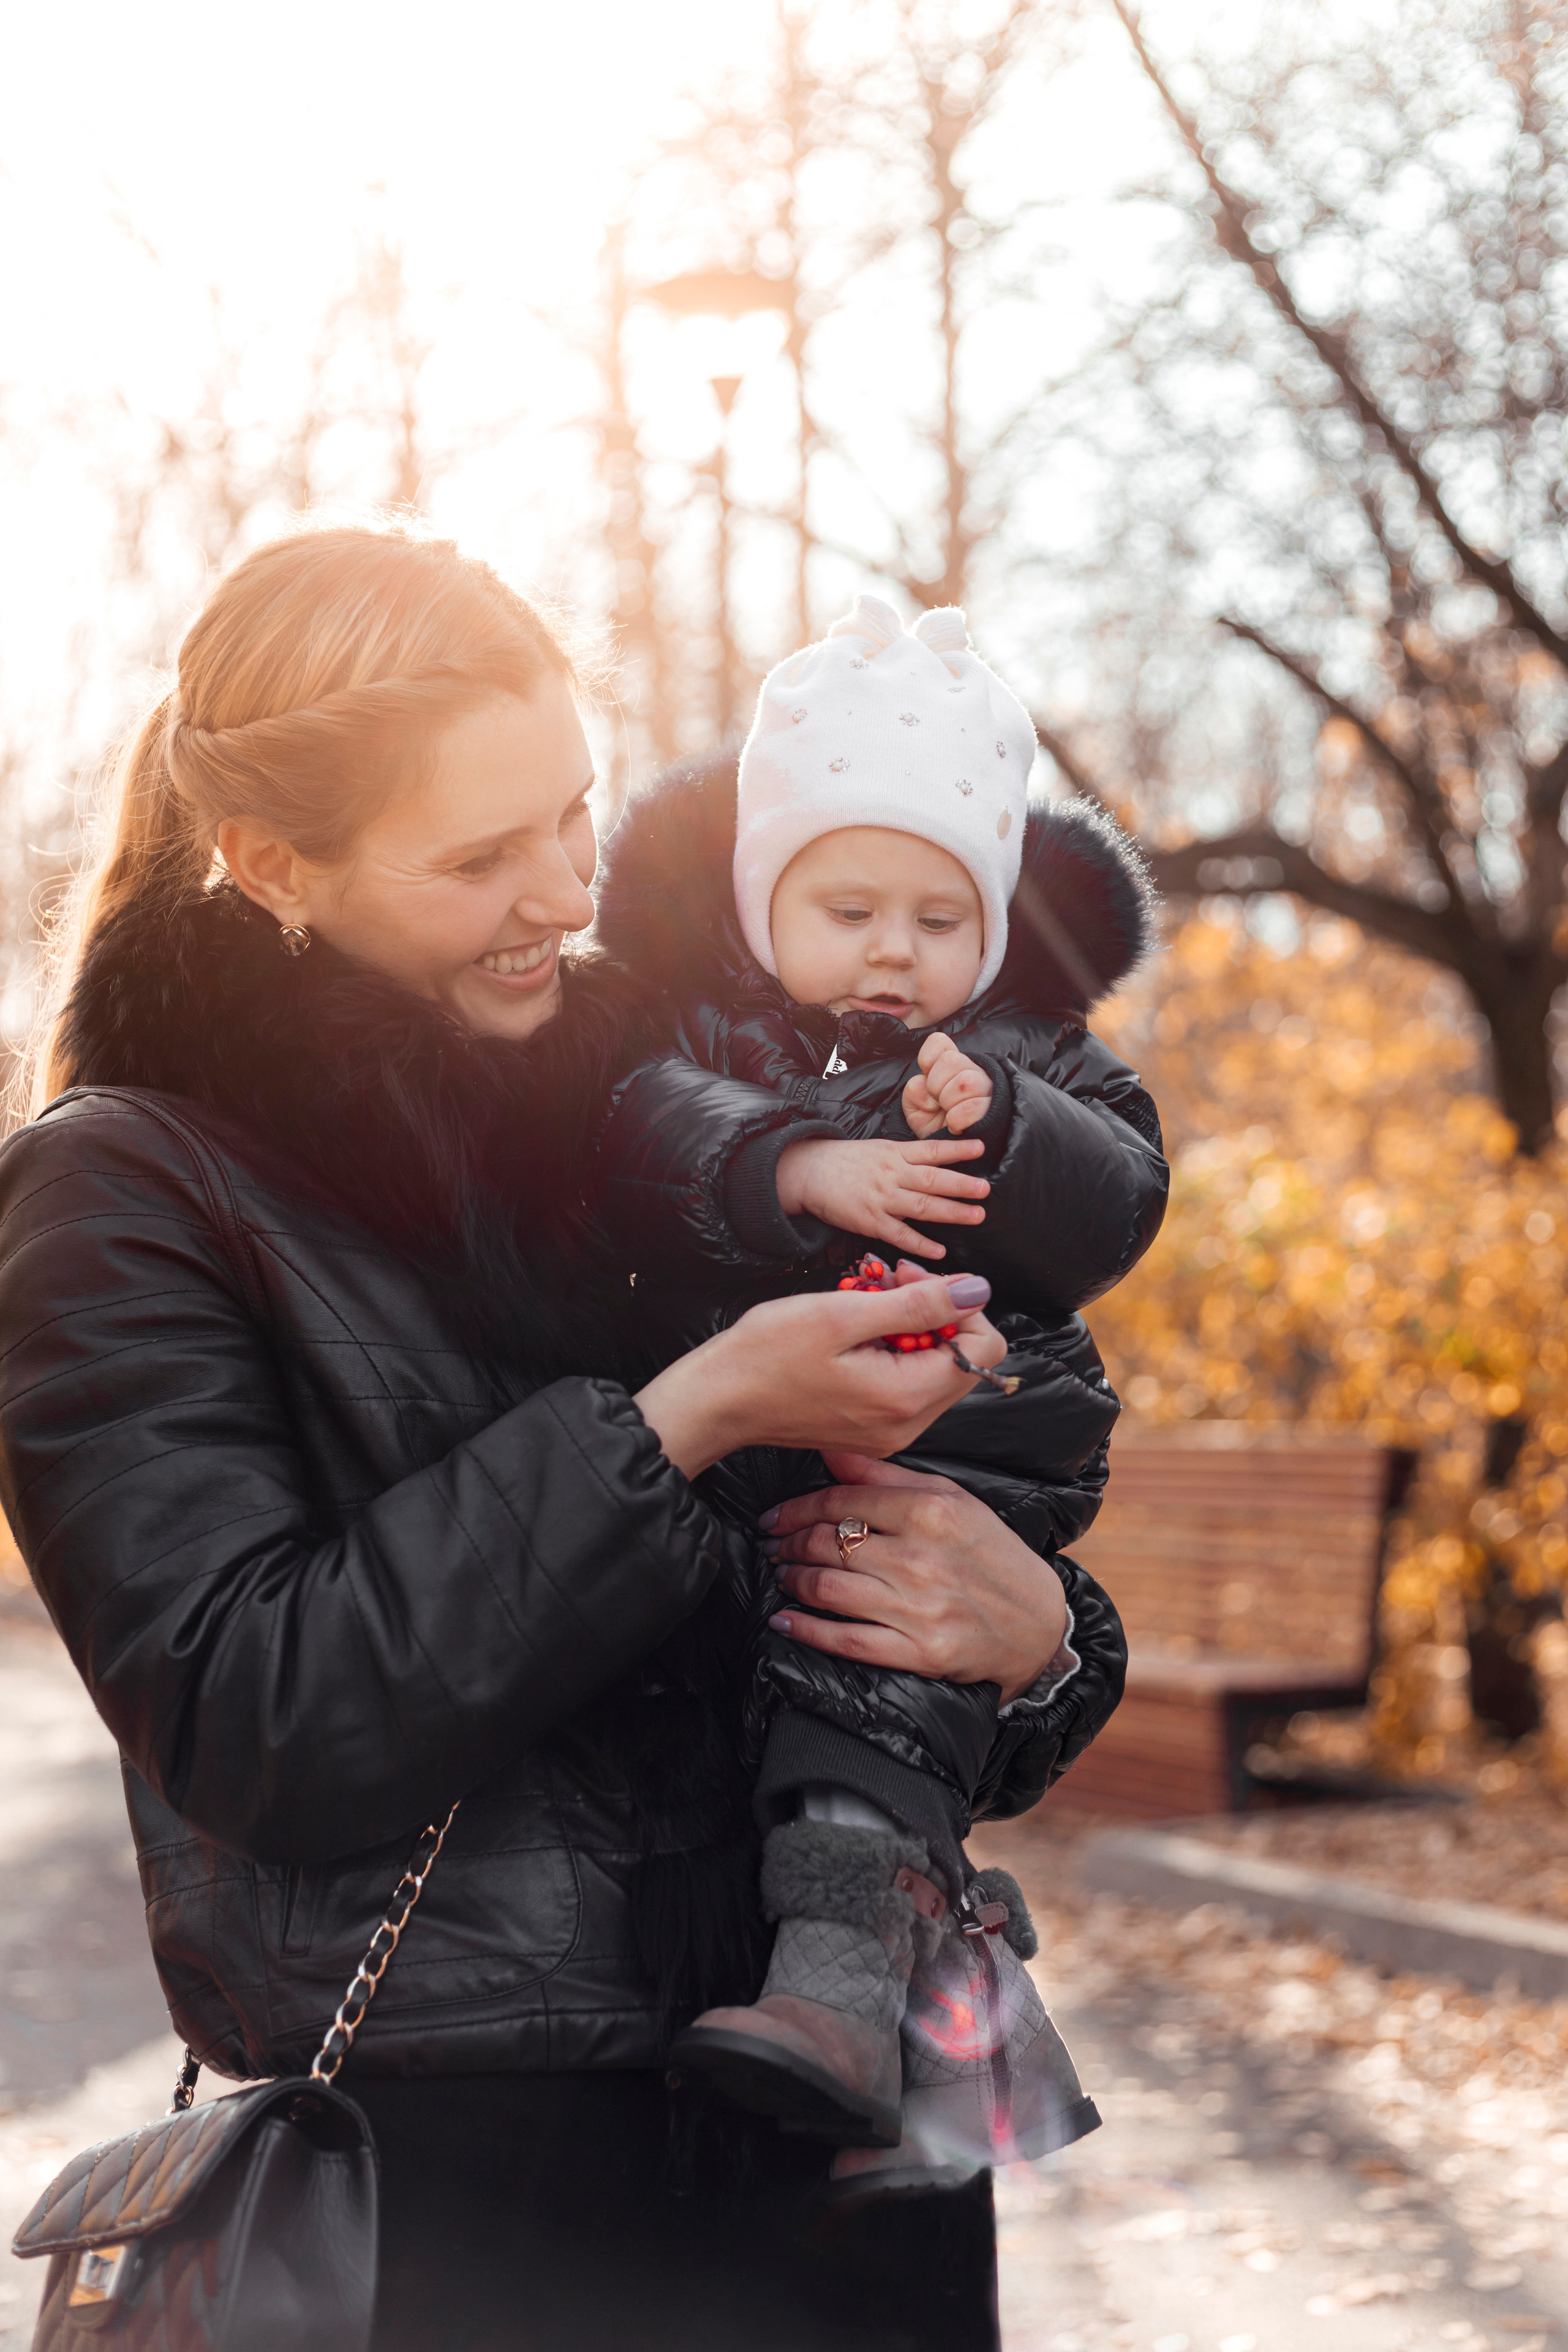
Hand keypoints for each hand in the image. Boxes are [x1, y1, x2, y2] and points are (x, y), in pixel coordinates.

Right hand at [632, 1273, 1004, 1479]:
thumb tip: (977, 1290)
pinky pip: (907, 1385)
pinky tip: (855, 1332)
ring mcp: (890, 1432)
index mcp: (906, 1398)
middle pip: (963, 1360)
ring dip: (911, 1329)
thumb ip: (918, 1305)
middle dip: (935, 1314)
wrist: (718, 1400)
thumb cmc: (765, 1355)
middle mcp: (907, 1425)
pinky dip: (892, 1351)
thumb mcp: (843, 1315)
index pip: (984, 1349)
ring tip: (864, 1305)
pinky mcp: (872, 1430)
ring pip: (934, 1370)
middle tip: (886, 1284)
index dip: (959, 1304)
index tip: (911, 1280)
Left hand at [762, 1452, 1067, 1703]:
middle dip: (788, 1544)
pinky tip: (785, 1620)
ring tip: (782, 1574)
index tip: (775, 1516)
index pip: (840, 1501)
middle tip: (773, 1545)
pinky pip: (846, 1641)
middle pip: (827, 1544)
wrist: (1039, 1623)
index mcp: (930, 1511)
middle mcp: (921, 1558)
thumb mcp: (951, 1498)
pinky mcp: (919, 1652)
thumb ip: (886, 1475)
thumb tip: (828, 1450)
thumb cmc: (991, 1554)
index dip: (795, 1508)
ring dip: (792, 1581)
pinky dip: (807, 1630)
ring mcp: (919, 1609)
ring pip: (828, 1589)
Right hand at [775, 1135, 988, 1260]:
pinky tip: (940, 1251)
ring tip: (976, 1215)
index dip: (957, 1149)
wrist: (808, 1172)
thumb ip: (908, 1156)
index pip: (931, 1150)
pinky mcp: (869, 1221)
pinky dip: (920, 1243)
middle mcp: (891, 1174)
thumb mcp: (879, 1149)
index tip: (981, 1148)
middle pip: (931, 1179)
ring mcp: (881, 1198)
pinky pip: (899, 1235)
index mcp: (895, 1153)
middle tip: (985, 1190)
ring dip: (951, 1212)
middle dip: (961, 1185)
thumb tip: (940, 1161)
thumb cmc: (847, 1161)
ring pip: (921, 1205)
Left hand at [902, 1034, 993, 1137]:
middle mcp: (972, 1069)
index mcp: (951, 1064)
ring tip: (948, 1114)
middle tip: (939, 1102)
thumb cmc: (936, 1124)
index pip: (938, 1042)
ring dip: (949, 1102)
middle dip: (935, 1085)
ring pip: (965, 1081)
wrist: (955, 1151)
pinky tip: (956, 1126)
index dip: (927, 1060)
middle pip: (951, 1060)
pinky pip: (972, 1107)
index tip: (927, 1081)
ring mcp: (986, 1087)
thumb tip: (922, 1086)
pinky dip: (957, 1119)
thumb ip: (913, 1093)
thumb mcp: (916, 1109)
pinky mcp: (994, 1108)